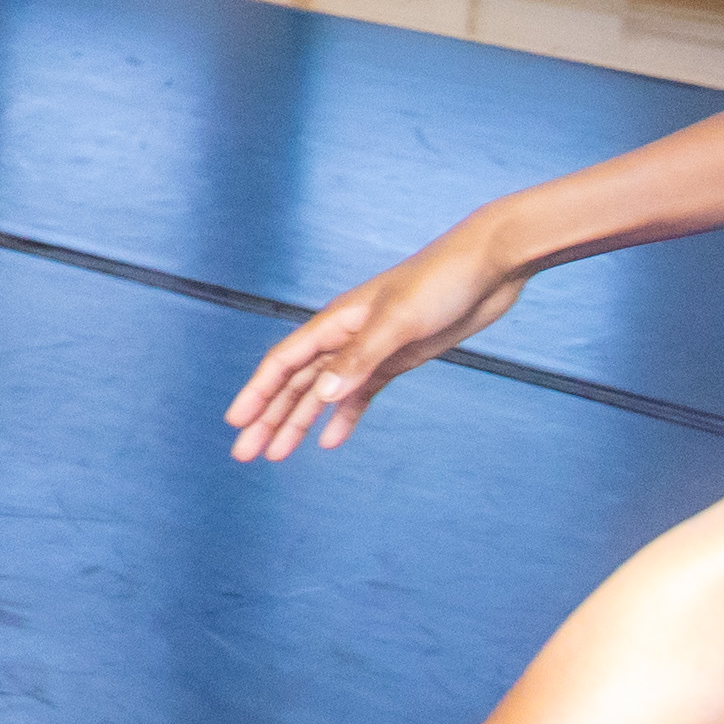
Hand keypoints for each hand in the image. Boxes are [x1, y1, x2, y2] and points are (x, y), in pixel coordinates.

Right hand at [223, 219, 529, 460]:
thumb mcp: (397, 321)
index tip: (235, 423)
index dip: (256, 394)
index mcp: (335, 322)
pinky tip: (330, 441)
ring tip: (277, 454)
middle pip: (295, 384)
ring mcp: (369, 350)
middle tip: (245, 454)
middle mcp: (344, 338)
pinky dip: (342, 418)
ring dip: (298, 423)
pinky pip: (359, 396)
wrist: (487, 268)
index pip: (283, 363)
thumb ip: (359, 359)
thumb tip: (321, 395)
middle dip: (268, 418)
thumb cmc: (440, 282)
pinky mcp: (396, 360)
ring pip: (322, 394)